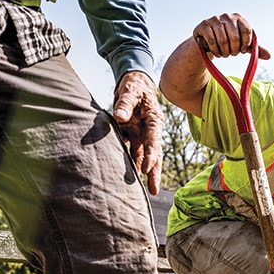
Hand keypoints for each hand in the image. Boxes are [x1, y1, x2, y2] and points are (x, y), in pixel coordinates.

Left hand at [113, 71, 162, 194]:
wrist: (133, 82)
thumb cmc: (134, 85)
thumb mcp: (130, 91)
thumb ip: (124, 103)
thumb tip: (119, 117)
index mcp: (154, 121)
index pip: (154, 141)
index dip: (151, 156)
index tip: (145, 169)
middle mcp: (150, 130)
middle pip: (154, 155)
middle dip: (153, 173)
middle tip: (153, 190)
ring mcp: (141, 133)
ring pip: (142, 155)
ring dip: (141, 170)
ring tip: (142, 190)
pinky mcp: (133, 134)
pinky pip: (131, 150)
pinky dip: (129, 161)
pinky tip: (126, 174)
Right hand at [193, 13, 271, 59]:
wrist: (209, 40)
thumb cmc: (230, 42)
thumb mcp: (244, 45)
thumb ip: (256, 49)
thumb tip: (269, 56)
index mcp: (240, 19)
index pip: (247, 32)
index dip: (246, 45)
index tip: (242, 50)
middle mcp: (228, 16)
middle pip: (235, 37)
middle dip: (234, 50)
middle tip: (232, 54)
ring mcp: (215, 19)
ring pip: (223, 40)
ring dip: (225, 52)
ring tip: (224, 54)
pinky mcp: (204, 25)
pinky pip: (212, 40)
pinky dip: (215, 50)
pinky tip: (217, 52)